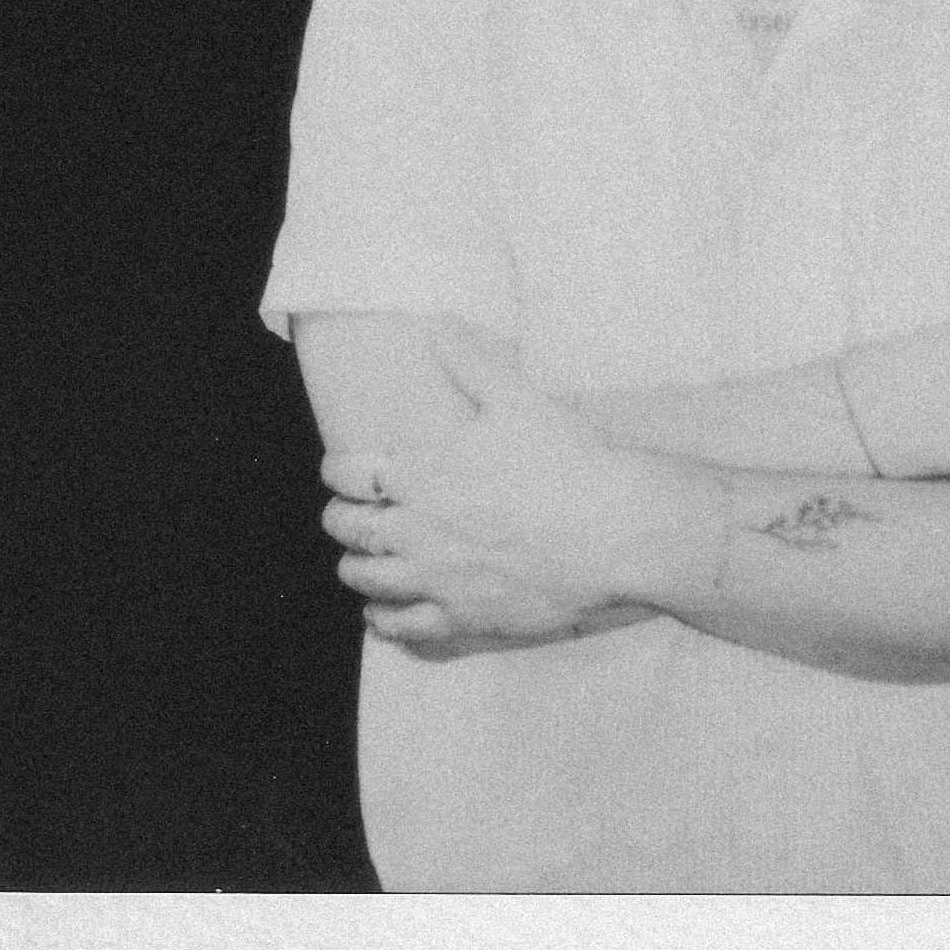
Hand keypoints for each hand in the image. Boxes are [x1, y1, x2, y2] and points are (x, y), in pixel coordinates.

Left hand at [321, 325, 685, 652]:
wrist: (612, 530)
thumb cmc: (566, 460)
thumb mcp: (515, 396)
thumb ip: (468, 360)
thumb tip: (437, 323)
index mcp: (420, 471)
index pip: (348, 472)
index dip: (337, 469)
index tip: (338, 469)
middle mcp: (415, 527)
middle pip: (348, 526)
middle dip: (339, 517)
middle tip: (344, 514)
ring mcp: (435, 577)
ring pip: (365, 577)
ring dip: (354, 566)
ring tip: (357, 561)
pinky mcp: (461, 616)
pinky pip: (402, 626)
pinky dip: (382, 619)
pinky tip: (380, 615)